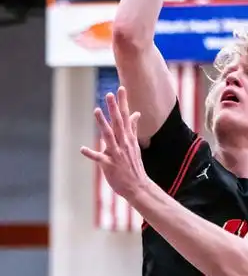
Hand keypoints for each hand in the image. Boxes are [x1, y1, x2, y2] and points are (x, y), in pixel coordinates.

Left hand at [80, 86, 148, 204]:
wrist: (138, 186)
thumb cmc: (134, 164)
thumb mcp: (135, 144)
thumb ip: (132, 128)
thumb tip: (136, 113)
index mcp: (128, 137)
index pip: (125, 116)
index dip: (123, 102)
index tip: (120, 89)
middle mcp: (123, 143)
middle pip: (118, 122)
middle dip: (114, 108)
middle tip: (109, 94)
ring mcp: (116, 153)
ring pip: (109, 136)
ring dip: (102, 123)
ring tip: (96, 110)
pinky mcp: (109, 165)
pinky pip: (99, 158)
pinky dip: (91, 153)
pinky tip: (82, 149)